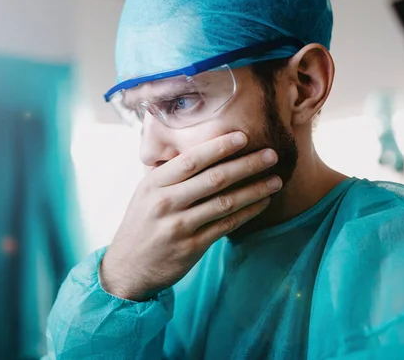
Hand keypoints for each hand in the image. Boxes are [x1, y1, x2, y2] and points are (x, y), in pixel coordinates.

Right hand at [99, 132, 281, 300]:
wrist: (128, 267)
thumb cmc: (141, 224)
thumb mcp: (145, 193)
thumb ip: (169, 173)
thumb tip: (201, 149)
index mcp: (154, 184)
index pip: (191, 160)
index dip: (219, 147)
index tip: (243, 136)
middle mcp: (166, 203)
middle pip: (214, 179)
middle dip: (247, 165)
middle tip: (271, 155)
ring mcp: (179, 226)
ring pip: (225, 202)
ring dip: (255, 189)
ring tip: (276, 179)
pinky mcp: (192, 247)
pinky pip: (226, 225)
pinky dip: (247, 212)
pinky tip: (262, 202)